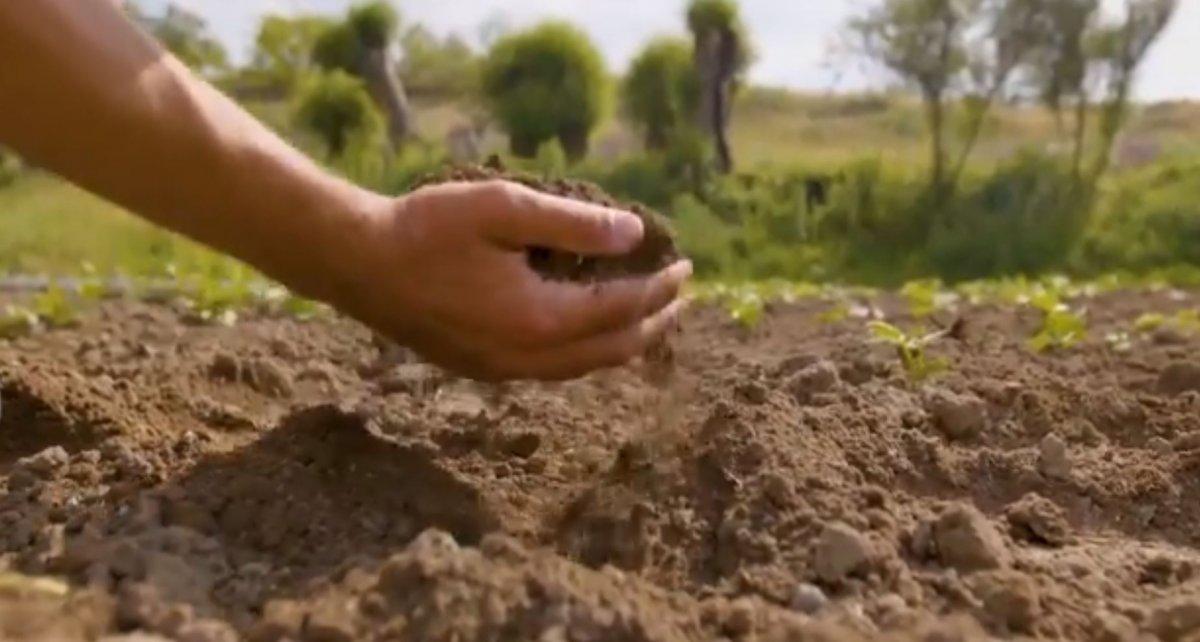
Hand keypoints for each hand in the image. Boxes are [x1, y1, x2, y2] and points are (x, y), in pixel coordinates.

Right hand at [339, 180, 691, 380]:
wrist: (357, 264)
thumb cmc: (426, 227)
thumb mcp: (503, 209)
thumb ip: (573, 224)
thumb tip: (633, 234)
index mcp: (538, 319)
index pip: (621, 308)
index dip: (660, 287)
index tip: (685, 265)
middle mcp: (526, 357)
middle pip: (612, 349)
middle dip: (654, 323)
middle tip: (681, 297)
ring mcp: (502, 370)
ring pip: (584, 367)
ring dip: (624, 342)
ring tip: (648, 316)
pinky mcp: (482, 369)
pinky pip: (554, 370)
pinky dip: (588, 351)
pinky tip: (590, 331)